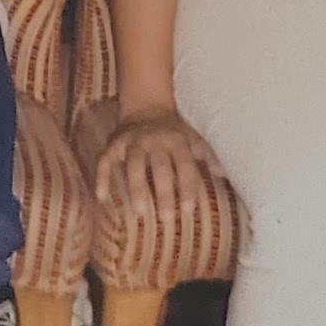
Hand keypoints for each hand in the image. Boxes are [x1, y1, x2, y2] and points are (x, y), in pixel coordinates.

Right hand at [95, 104, 225, 248]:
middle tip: (166, 218)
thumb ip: (208, 156)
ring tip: (140, 213)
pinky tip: (102, 197)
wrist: (146, 107)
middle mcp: (154, 141)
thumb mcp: (194, 139)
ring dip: (136, 188)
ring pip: (134, 165)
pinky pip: (104, 160)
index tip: (189, 210)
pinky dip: (102, 177)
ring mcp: (132, 142)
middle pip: (160, 168)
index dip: (187, 187)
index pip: (184, 166)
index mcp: (176, 141)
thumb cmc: (174, 132)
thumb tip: (224, 175)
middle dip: (164, 193)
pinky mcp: (113, 144)